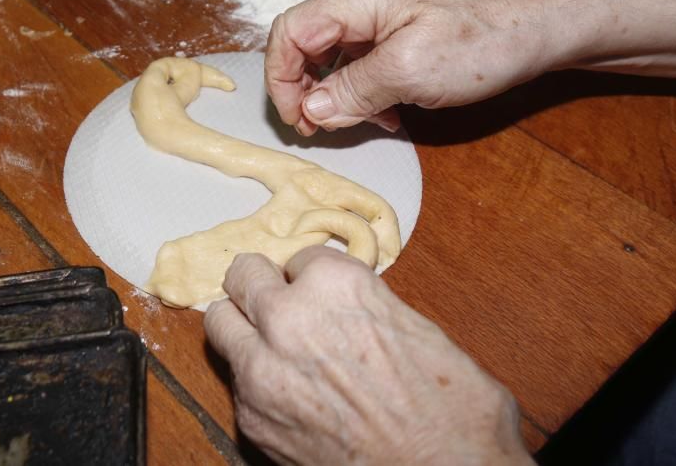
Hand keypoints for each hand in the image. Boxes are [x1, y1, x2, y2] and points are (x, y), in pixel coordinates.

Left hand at [204, 247, 532, 465]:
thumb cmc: (454, 412)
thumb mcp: (420, 329)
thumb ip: (369, 305)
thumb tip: (352, 307)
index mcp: (336, 284)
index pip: (300, 257)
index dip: (313, 278)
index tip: (322, 293)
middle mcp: (288, 318)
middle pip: (244, 275)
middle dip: (262, 286)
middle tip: (279, 301)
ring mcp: (261, 369)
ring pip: (220, 322)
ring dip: (244, 326)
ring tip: (268, 341)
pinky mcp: (250, 417)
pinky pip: (236, 380)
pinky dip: (255, 380)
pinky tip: (288, 393)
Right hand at [266, 0, 675, 135]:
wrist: (537, 33)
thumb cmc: (481, 42)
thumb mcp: (410, 71)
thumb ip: (354, 89)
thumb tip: (312, 110)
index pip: (290, 31)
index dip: (282, 77)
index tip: (297, 118)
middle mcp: (360, 4)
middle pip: (304, 45)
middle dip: (303, 90)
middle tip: (316, 128)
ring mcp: (378, 21)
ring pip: (330, 60)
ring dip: (335, 97)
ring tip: (357, 123)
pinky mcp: (395, 38)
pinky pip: (358, 68)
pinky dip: (360, 95)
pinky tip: (385, 116)